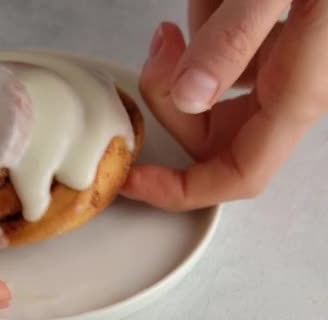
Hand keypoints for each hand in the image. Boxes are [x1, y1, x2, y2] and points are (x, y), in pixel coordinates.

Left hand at [122, 1, 327, 209]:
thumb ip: (236, 38)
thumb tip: (190, 95)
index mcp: (298, 92)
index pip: (237, 174)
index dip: (181, 190)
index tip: (131, 179)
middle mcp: (292, 87)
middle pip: (210, 129)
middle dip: (171, 96)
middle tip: (161, 45)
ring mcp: (284, 62)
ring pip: (211, 83)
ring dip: (191, 48)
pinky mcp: (276, 36)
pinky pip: (224, 44)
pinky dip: (211, 20)